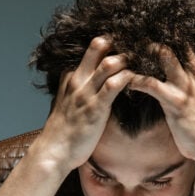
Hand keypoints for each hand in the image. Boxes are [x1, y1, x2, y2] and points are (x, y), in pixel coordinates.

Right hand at [37, 36, 133, 172]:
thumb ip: (75, 92)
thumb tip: (87, 88)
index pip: (90, 50)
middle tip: (136, 50)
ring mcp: (86, 92)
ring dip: (127, 61)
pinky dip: (129, 79)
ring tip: (141, 65)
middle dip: (119, 43)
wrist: (53, 152)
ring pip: (109, 63)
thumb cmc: (62, 132)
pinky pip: (115, 85)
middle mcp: (77, 80)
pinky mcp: (96, 107)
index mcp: (70, 77)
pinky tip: (139, 81)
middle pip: (98, 46)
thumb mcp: (64, 103)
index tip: (125, 46)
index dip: (109, 44)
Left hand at [128, 46, 194, 170]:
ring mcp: (187, 84)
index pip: (188, 39)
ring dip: (143, 53)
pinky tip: (126, 81)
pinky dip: (135, 80)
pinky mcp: (175, 100)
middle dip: (154, 38)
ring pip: (162, 55)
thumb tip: (194, 66)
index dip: (170, 35)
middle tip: (135, 38)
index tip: (153, 33)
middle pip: (175, 41)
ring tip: (128, 54)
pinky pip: (149, 83)